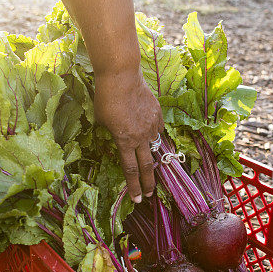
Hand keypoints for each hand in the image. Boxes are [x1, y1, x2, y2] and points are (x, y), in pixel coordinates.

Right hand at [59, 0, 160, 201]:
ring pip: (142, 165)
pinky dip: (131, 177)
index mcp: (154, 118)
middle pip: (153, 159)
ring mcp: (139, 134)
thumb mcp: (132, 100)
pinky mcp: (125, 137)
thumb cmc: (121, 81)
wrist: (120, 73)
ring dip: (143, 183)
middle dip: (153, 178)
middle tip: (153, 194)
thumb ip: (128, 115)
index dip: (153, 156)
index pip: (154, 142)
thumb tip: (118, 124)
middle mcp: (150, 129)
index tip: (154, 166)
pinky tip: (133, 191)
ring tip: (143, 198)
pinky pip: (128, 162)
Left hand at [94, 68, 163, 202]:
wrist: (121, 75)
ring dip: (150, 153)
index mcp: (124, 141)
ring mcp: (151, 125)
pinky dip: (153, 133)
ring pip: (153, 146)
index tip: (137, 199)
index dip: (133, 186)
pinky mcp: (158, 114)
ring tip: (146, 156)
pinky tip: (148, 130)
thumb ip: (111, 133)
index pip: (130, 170)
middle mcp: (140, 137)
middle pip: (147, 166)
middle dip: (148, 183)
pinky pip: (157, 129)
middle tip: (149, 194)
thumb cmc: (105, 97)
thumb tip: (117, 139)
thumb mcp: (101, 121)